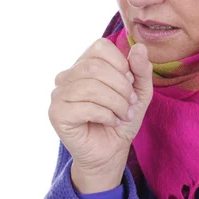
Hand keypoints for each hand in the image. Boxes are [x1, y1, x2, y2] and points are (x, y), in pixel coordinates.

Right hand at [49, 38, 152, 177]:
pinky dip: (106, 115)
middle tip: (131, 104)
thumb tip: (140, 47)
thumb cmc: (122, 119)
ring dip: (116, 103)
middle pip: (95, 66)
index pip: (100, 46)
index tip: (130, 83)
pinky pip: (85, 107)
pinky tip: (111, 122)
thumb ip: (141, 70)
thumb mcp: (140, 92)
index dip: (121, 64)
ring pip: (91, 86)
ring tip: (123, 115)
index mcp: (85, 64)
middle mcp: (67, 75)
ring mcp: (59, 94)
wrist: (111, 151)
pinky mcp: (57, 113)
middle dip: (121, 87)